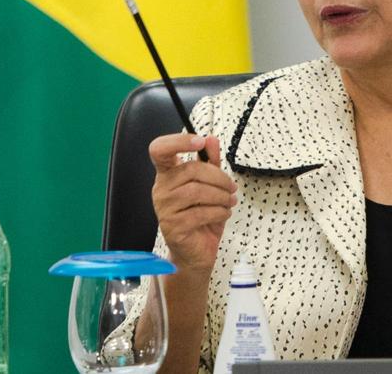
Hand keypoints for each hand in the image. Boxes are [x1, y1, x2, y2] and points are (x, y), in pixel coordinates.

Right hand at [150, 133, 237, 272]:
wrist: (195, 252)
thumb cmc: (202, 216)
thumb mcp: (210, 186)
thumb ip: (210, 162)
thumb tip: (211, 139)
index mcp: (167, 174)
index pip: (160, 150)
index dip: (179, 141)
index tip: (200, 141)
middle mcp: (161, 189)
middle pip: (191, 170)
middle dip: (219, 177)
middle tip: (232, 187)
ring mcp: (164, 208)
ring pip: (197, 191)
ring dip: (221, 196)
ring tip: (229, 201)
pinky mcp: (172, 226)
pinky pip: (201, 212)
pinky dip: (219, 212)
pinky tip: (223, 214)